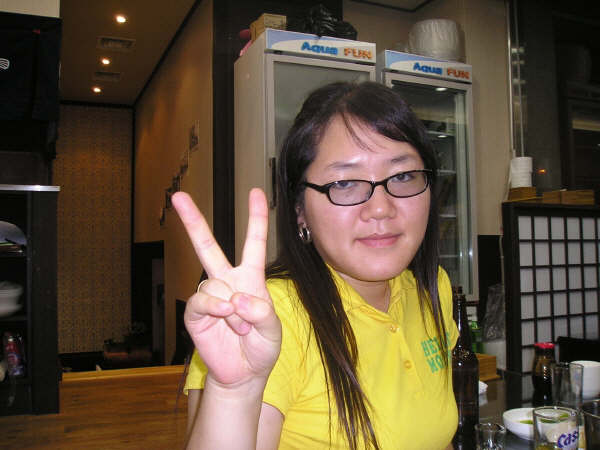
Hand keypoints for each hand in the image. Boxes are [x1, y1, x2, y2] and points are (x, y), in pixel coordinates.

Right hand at [172, 189, 280, 386]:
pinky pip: (201, 300)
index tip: (256, 192)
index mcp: (250, 278)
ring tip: (239, 326)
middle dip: (193, 221)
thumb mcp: (273, 330)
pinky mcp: (196, 314)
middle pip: (207, 246)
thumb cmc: (262, 347)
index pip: (253, 243)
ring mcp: (210, 296)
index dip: (256, 218)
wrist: (244, 374)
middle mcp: (227, 281)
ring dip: (230, 306)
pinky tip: (224, 316)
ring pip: (212, 282)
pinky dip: (215, 307)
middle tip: (178, 196)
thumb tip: (236, 299)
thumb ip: (262, 313)